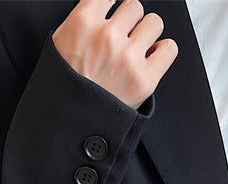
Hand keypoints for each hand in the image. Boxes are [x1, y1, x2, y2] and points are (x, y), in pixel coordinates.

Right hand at [52, 0, 177, 109]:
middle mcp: (106, 36)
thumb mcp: (58, 45)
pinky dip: (162, 53)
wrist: (67, 128)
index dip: (112, 6)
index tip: (113, 16)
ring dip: (147, 35)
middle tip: (122, 41)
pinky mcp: (144, 79)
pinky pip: (169, 48)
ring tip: (135, 52)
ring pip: (154, 23)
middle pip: (135, 6)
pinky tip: (150, 60)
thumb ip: (82, 20)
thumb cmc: (62, 90)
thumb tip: (103, 5)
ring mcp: (127, 58)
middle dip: (130, 22)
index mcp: (82, 22)